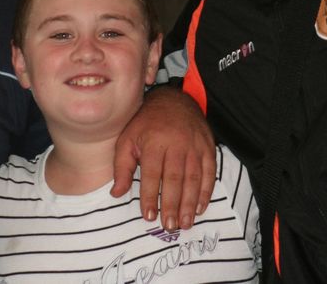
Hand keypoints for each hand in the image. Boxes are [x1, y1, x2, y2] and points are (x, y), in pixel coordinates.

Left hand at [111, 86, 214, 230]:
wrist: (174, 100)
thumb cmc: (146, 123)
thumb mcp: (127, 139)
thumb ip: (121, 167)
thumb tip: (116, 194)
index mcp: (154, 142)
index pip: (152, 173)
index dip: (149, 196)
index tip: (149, 216)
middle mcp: (176, 144)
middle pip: (175, 178)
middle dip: (172, 204)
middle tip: (169, 225)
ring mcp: (194, 146)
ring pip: (194, 178)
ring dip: (190, 203)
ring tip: (185, 223)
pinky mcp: (208, 148)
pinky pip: (209, 172)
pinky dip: (206, 192)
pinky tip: (200, 207)